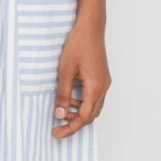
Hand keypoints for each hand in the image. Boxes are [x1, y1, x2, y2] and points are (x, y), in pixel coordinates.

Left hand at [52, 21, 109, 137]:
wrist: (90, 27)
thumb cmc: (78, 44)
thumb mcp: (65, 71)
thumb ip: (63, 95)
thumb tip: (60, 115)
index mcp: (95, 87)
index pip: (84, 117)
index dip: (70, 128)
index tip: (56, 133)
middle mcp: (103, 87)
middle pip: (91, 116)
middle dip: (74, 124)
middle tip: (57, 127)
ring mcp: (104, 83)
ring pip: (93, 107)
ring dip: (78, 113)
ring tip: (62, 110)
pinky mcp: (101, 78)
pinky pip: (94, 98)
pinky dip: (82, 103)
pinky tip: (70, 98)